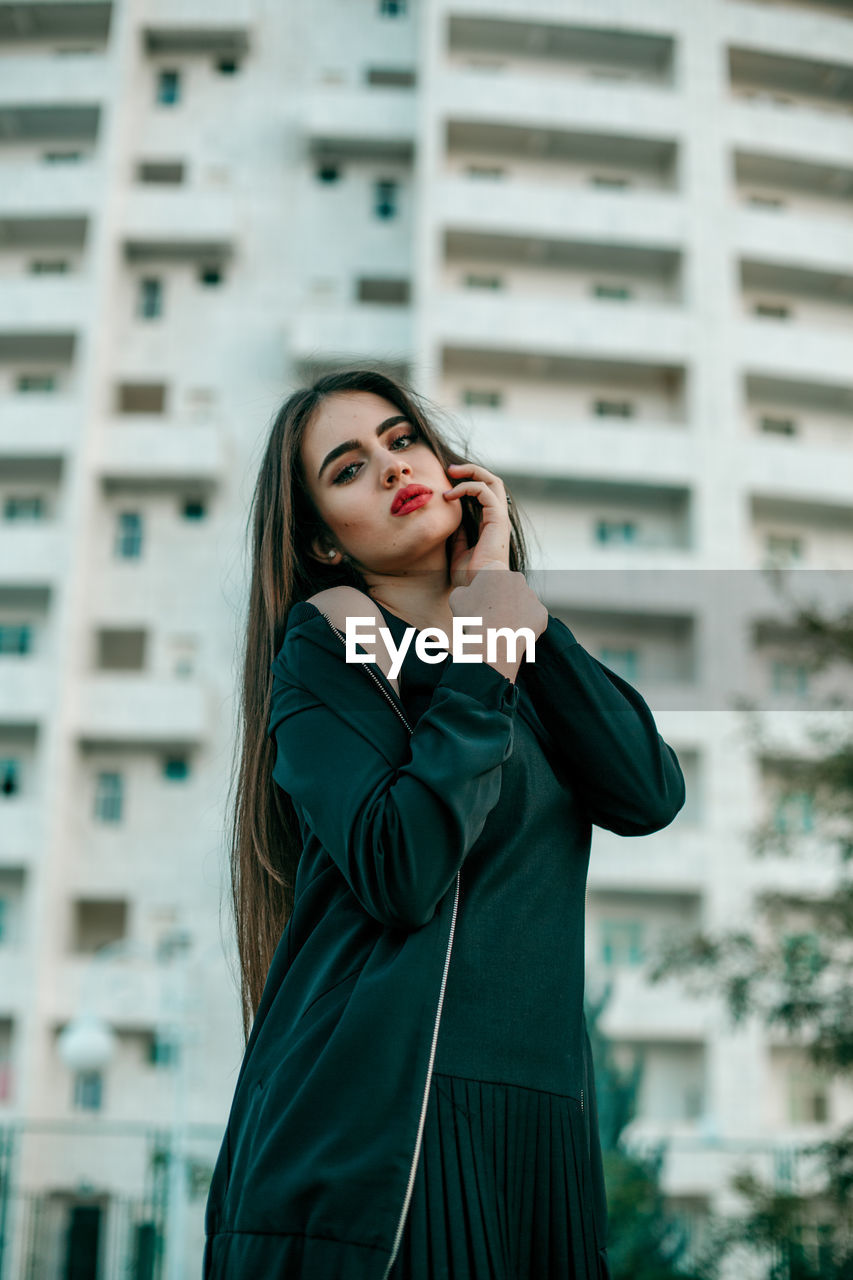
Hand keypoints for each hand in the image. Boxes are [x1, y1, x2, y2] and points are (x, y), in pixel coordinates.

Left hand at [442, 460, 511, 586]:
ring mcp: (500, 518)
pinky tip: (450, 496)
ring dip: (470, 472)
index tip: (447, 482)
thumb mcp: (459, 551)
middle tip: (450, 469)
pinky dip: (466, 487)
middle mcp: (498, 519)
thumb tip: (452, 521)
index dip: (468, 484)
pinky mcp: (497, 520)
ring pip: (493, 481)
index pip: (485, 494)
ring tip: (450, 472)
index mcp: (491, 525)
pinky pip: (484, 492)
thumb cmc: (470, 577)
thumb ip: (459, 534)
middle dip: (472, 471)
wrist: (480, 589)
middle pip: (493, 482)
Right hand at [448, 568, 547, 683]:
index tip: (479, 603)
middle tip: (489, 616)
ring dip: (513, 612)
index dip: (483, 589)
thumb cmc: (472, 618)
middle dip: (501, 598)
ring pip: (521, 603)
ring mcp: (532, 596)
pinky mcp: (541, 613)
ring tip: (500, 628)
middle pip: (508, 587)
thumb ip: (465, 590)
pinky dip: (524, 625)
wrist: (493, 642)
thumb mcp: (457, 597)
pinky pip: (532, 618)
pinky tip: (513, 634)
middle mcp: (517, 577)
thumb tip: (469, 593)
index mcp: (496, 569)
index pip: (490, 575)